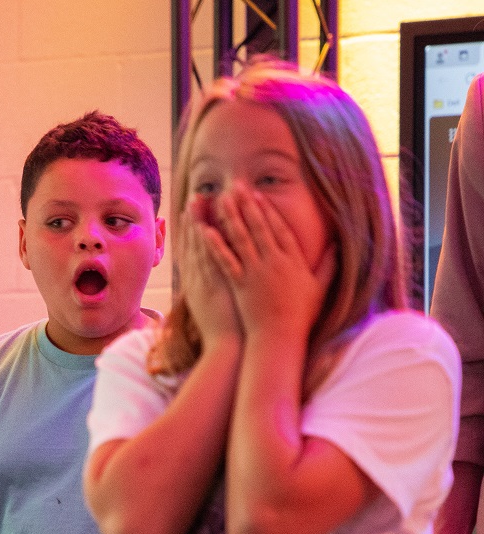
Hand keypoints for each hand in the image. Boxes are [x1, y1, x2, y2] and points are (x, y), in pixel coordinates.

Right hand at [181, 200, 242, 349]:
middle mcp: (199, 279)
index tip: (194, 211)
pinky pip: (209, 258)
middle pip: (194, 243)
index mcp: (199, 283)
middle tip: (194, 196)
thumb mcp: (211, 309)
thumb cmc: (223, 330)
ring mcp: (205, 281)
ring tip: (198, 201)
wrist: (225, 347)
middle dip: (194, 219)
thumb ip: (210, 291)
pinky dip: (205, 241)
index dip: (194, 230)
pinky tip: (204, 224)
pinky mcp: (215, 285)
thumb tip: (211, 282)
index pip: (195, 251)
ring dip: (198, 223)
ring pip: (200, 246)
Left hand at [211, 183, 331, 341]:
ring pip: (241, 238)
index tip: (258, 195)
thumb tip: (339, 245)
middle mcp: (273, 263)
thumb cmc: (300, 316)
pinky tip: (204, 230)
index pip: (279, 229)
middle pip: (258, 227)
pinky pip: (225, 260)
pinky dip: (215, 244)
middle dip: (247, 204)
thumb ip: (329, 265)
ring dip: (230, 217)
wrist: (280, 338)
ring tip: (220, 199)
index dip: (267, 210)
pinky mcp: (239, 285)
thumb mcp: (320, 288)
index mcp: (293, 261)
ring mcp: (255, 272)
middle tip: (236, 185)